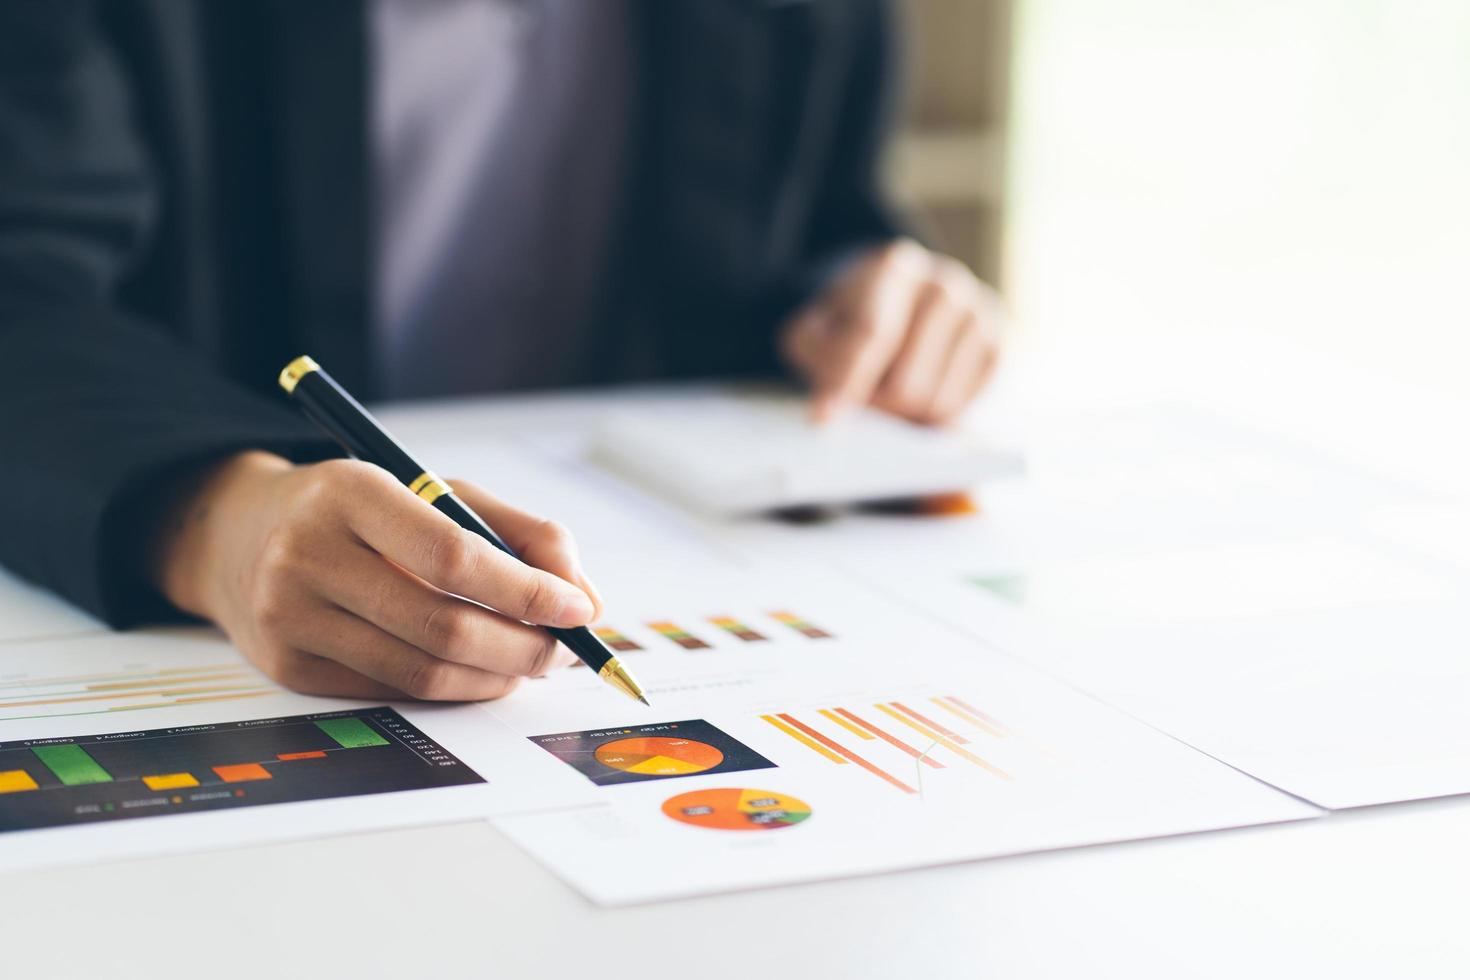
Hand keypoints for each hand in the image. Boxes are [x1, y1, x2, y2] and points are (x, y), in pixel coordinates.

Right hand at [148, 451, 602, 699]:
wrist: (237, 533)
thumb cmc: (360, 509)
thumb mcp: (436, 491)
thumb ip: (521, 533)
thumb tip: (585, 598)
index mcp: (350, 493)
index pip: (452, 556)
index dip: (524, 590)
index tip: (576, 608)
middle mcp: (308, 555)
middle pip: (442, 626)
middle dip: (523, 646)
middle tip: (563, 648)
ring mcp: (291, 617)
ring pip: (421, 671)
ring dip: (495, 676)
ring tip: (529, 661)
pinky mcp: (287, 667)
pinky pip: (391, 691)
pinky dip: (452, 688)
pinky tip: (477, 671)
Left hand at [780, 239, 1003, 424]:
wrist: (897, 303)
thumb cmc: (851, 320)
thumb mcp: (815, 328)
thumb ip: (815, 357)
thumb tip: (829, 410)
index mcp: (894, 266)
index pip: (872, 333)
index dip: (847, 380)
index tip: (824, 418)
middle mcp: (944, 282)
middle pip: (905, 382)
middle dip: (876, 402)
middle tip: (861, 397)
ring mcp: (978, 312)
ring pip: (934, 401)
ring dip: (902, 412)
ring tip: (889, 388)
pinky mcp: (999, 344)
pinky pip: (961, 408)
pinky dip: (932, 415)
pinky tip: (919, 390)